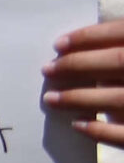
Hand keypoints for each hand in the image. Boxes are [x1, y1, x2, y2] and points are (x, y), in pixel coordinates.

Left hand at [45, 19, 123, 147]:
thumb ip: (120, 47)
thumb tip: (81, 49)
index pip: (123, 32)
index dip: (90, 36)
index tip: (57, 45)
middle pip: (119, 61)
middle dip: (78, 64)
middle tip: (46, 70)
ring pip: (119, 98)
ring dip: (80, 97)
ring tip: (50, 98)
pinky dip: (100, 130)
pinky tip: (77, 125)